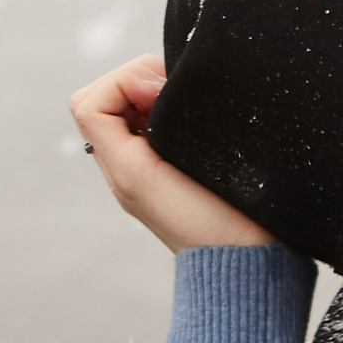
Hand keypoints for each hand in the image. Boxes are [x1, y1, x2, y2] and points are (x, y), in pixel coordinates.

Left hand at [71, 52, 273, 253]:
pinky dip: (167, 106)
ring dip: (152, 91)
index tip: (162, 91)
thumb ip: (151, 124)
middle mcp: (129, 167)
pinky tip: (196, 114)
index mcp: (124, 169)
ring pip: (128, 106)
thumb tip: (151, 84)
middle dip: (136, 79)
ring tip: (187, 99)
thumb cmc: (219, 227)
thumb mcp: (178, 174)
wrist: (251, 262)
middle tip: (174, 88)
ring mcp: (151, 167)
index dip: (123, 82)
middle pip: (104, 99)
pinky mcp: (175, 166)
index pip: (90, 104)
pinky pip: (151, 121)